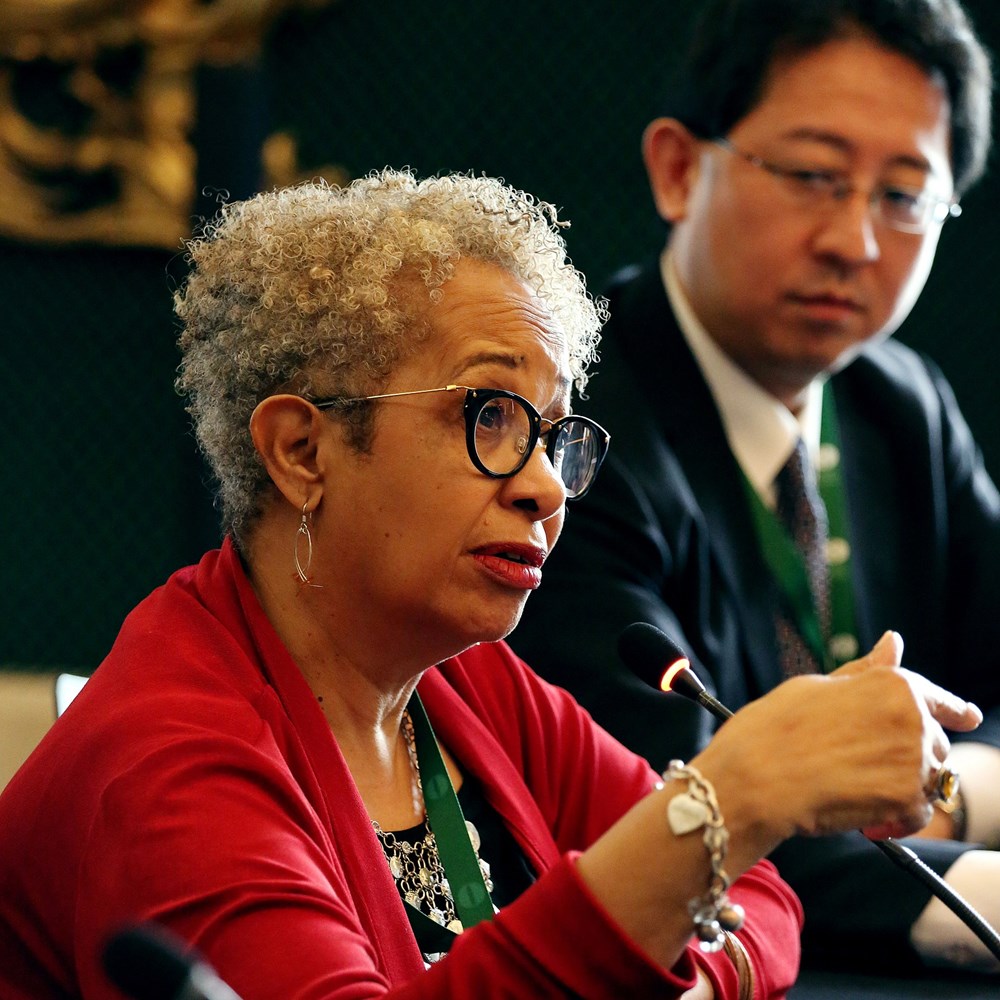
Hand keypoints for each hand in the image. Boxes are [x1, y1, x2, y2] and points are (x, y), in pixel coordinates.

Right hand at [694, 632, 982, 861]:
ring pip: (928, 780)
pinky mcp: (907, 801)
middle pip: (931, 742)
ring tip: (854, 789)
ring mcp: (913, 761)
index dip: (953, 709)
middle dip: (906, 755)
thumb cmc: (772, 730)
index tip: (967, 717)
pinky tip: (863, 817)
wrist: (754, 779)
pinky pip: (917, 814)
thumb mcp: (815, 687)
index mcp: (889, 684)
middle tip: (859, 766)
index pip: (936, 697)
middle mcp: (912, 718)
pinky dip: (896, 819)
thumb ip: (863, 673)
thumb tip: (893, 642)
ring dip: (902, 787)